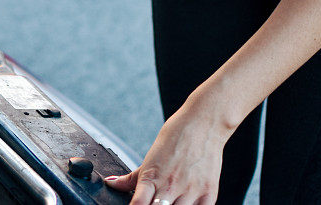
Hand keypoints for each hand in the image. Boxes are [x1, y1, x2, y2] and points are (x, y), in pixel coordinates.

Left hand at [104, 97, 232, 204]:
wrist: (202, 123)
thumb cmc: (176, 136)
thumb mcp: (150, 157)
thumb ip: (131, 177)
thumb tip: (112, 182)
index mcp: (152, 177)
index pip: (138, 204)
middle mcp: (170, 186)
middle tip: (153, 201)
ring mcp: (190, 191)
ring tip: (169, 201)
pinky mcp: (209, 194)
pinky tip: (185, 202)